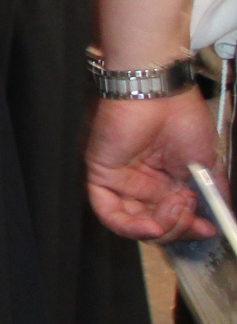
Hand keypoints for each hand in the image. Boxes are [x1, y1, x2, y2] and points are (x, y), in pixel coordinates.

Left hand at [87, 88, 222, 241]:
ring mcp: (123, 180)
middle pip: (156, 223)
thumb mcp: (207, 163)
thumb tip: (220, 220)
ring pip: (134, 222)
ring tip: (178, 208)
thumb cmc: (183, 118)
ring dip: (161, 226)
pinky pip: (108, 212)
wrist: (161, 94)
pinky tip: (152, 226)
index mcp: (167, 180)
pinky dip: (129, 227)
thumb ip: (212, 194)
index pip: (174, 217)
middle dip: (178, 227)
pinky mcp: (103, 174)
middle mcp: (143, 183)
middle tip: (193, 213)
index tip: (208, 229)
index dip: (190, 228)